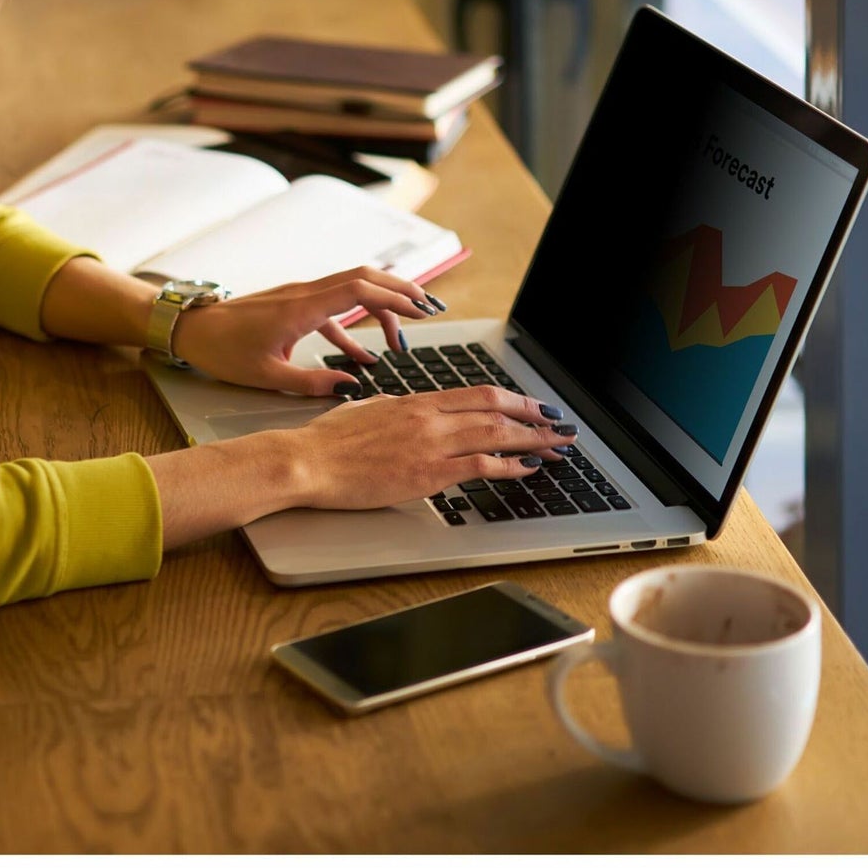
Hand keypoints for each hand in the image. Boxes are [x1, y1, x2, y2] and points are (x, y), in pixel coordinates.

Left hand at [167, 265, 447, 396]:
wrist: (191, 328)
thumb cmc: (221, 348)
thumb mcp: (267, 375)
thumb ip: (311, 384)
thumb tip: (348, 389)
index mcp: (302, 308)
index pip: (359, 291)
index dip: (394, 297)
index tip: (421, 311)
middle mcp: (305, 294)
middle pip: (364, 278)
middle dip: (400, 291)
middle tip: (429, 310)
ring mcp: (300, 296)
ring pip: (352, 289)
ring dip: (380, 306)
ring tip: (402, 338)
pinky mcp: (294, 305)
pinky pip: (333, 309)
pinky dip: (354, 327)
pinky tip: (364, 356)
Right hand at [283, 385, 575, 510]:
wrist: (307, 460)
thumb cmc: (328, 440)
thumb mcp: (368, 410)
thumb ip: (397, 409)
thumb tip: (411, 410)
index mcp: (416, 401)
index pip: (478, 394)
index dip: (515, 399)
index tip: (535, 407)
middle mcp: (429, 418)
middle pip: (497, 409)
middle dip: (536, 417)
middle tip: (560, 425)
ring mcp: (430, 444)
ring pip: (496, 433)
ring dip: (534, 440)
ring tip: (557, 447)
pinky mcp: (426, 473)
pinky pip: (480, 466)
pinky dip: (510, 466)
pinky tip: (528, 469)